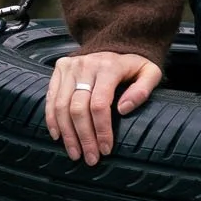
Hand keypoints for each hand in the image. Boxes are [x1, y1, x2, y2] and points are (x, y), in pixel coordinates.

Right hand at [45, 50, 163, 164]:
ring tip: (75, 153)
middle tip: (90, 158)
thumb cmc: (134, 64)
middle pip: (78, 109)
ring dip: (67, 134)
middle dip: (84, 137)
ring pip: (61, 106)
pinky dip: (52, 119)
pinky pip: (51, 98)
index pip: (100, 105)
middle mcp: (85, 66)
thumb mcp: (149, 72)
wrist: (116, 42)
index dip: (101, 130)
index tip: (106, 149)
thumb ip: (143, 90)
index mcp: (109, 67)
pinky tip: (58, 136)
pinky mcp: (59, 69)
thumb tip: (123, 109)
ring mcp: (70, 67)